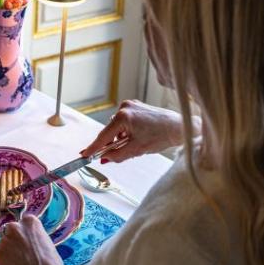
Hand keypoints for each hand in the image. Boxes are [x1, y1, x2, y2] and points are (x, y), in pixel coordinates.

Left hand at [0, 215, 70, 264]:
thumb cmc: (50, 264)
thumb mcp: (46, 242)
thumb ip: (33, 236)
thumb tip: (28, 239)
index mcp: (29, 222)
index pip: (23, 223)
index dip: (25, 234)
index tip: (27, 241)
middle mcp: (15, 227)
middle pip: (11, 231)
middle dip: (14, 240)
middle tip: (22, 253)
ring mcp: (5, 240)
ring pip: (5, 244)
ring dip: (10, 252)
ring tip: (21, 264)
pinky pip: (1, 257)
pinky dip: (5, 263)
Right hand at [80, 99, 199, 162]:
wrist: (179, 127)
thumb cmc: (162, 136)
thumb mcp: (137, 150)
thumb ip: (117, 155)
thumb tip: (105, 159)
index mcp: (123, 116)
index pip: (104, 135)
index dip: (94, 147)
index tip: (84, 154)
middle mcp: (125, 107)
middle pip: (109, 131)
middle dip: (110, 144)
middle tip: (108, 156)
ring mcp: (131, 105)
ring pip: (117, 127)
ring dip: (120, 138)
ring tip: (132, 146)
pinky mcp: (136, 107)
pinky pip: (124, 122)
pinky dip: (126, 132)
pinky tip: (136, 138)